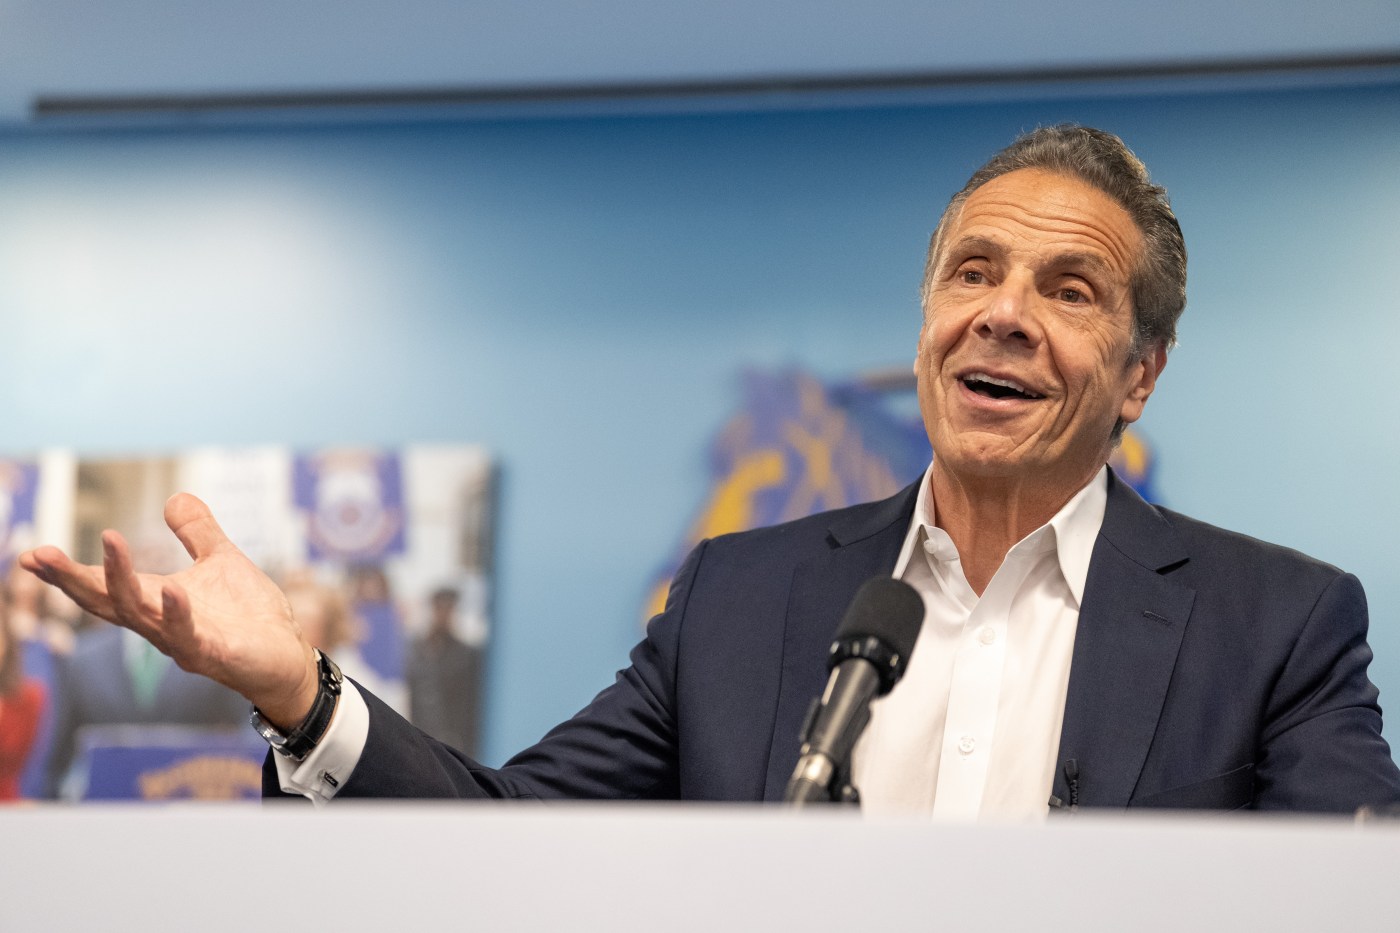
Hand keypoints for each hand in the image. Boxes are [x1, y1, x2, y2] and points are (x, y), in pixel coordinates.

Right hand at [18, 493, 318, 729]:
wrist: (287, 657)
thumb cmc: (249, 616)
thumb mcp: (221, 561)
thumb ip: (197, 533)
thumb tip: (175, 497)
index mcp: (156, 601)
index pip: (101, 588)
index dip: (66, 574)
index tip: (31, 555)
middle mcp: (159, 625)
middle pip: (105, 603)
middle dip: (71, 580)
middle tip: (41, 555)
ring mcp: (184, 643)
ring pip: (140, 616)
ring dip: (121, 581)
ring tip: (110, 542)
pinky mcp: (215, 656)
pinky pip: (190, 637)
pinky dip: (178, 614)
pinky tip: (173, 590)